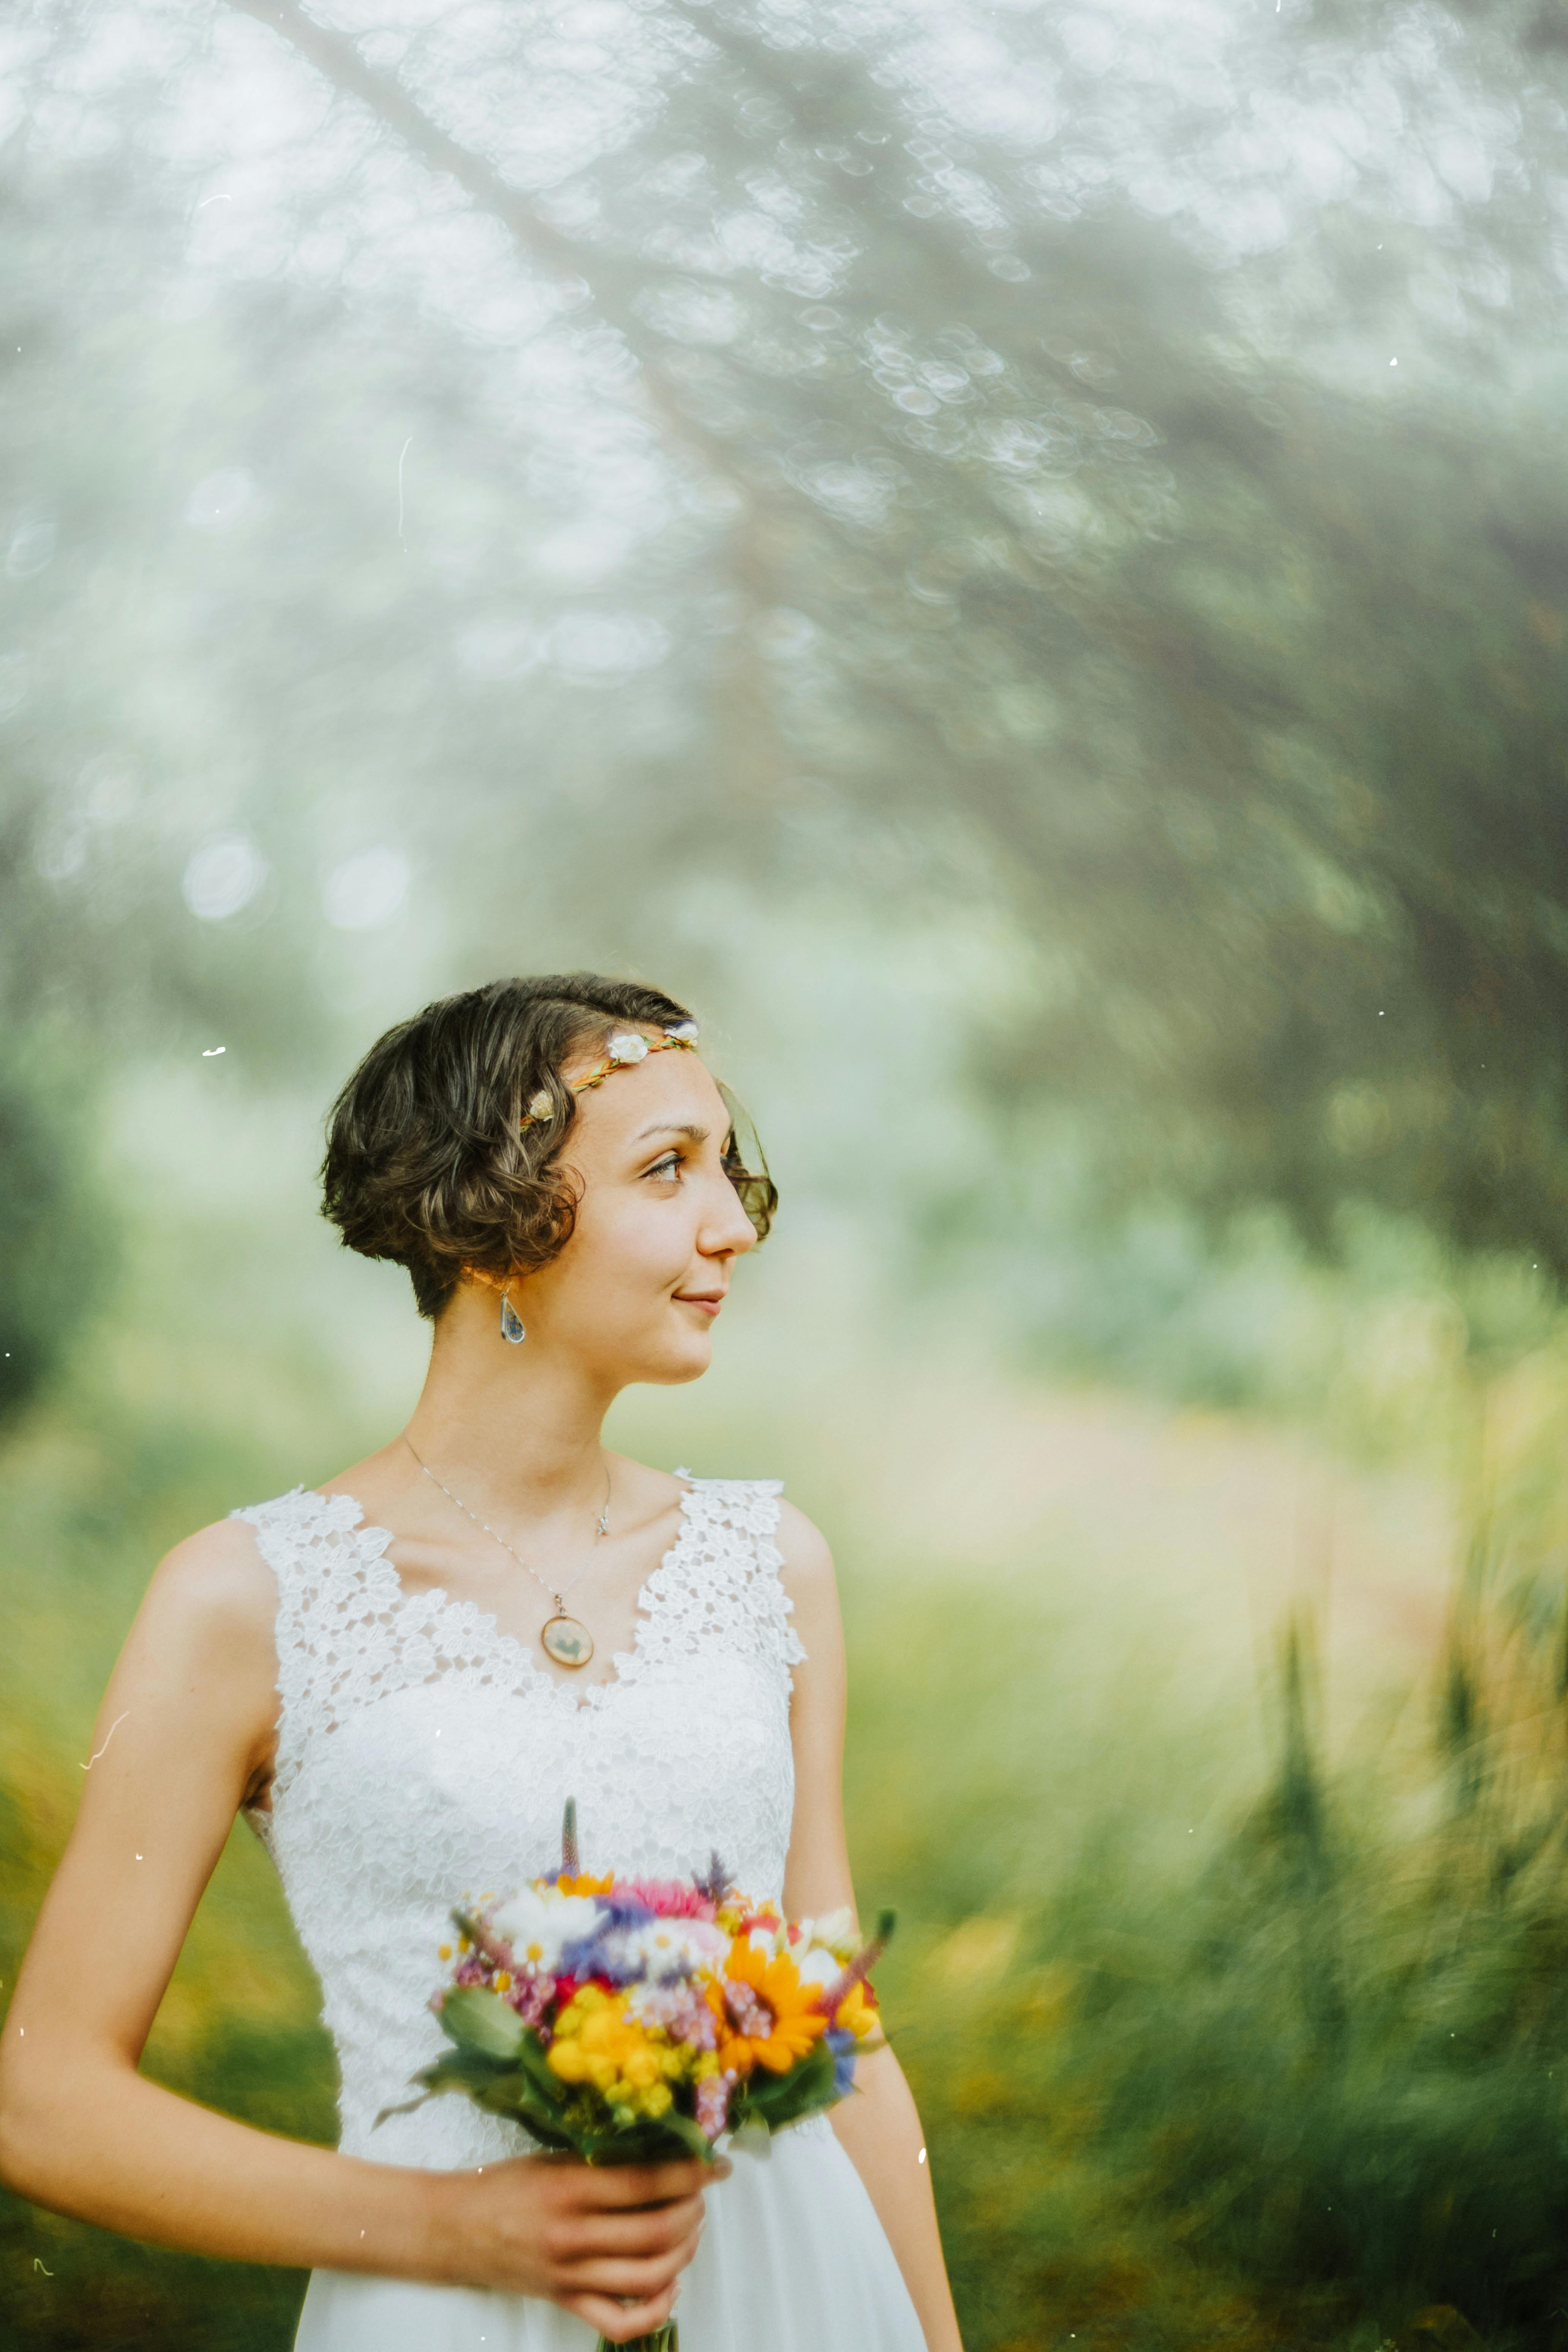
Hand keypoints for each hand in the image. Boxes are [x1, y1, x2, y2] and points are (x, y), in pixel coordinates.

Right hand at [433, 2153, 725, 2340]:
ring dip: (683, 2253)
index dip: (689, 2173)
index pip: (645, 2182)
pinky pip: (620, 2323)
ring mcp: (569, 2276)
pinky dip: (656, 2309)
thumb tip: (663, 2150)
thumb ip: (601, 2159)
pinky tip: (669, 2284)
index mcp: (568, 2189)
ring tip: (691, 2230)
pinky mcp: (564, 2302)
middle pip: (654, 2232)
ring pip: (647, 2277)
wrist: (454, 2229)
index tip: (715, 2163)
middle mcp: (571, 2236)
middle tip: (701, 2195)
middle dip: (692, 2212)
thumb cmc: (505, 2185)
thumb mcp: (552, 2158)